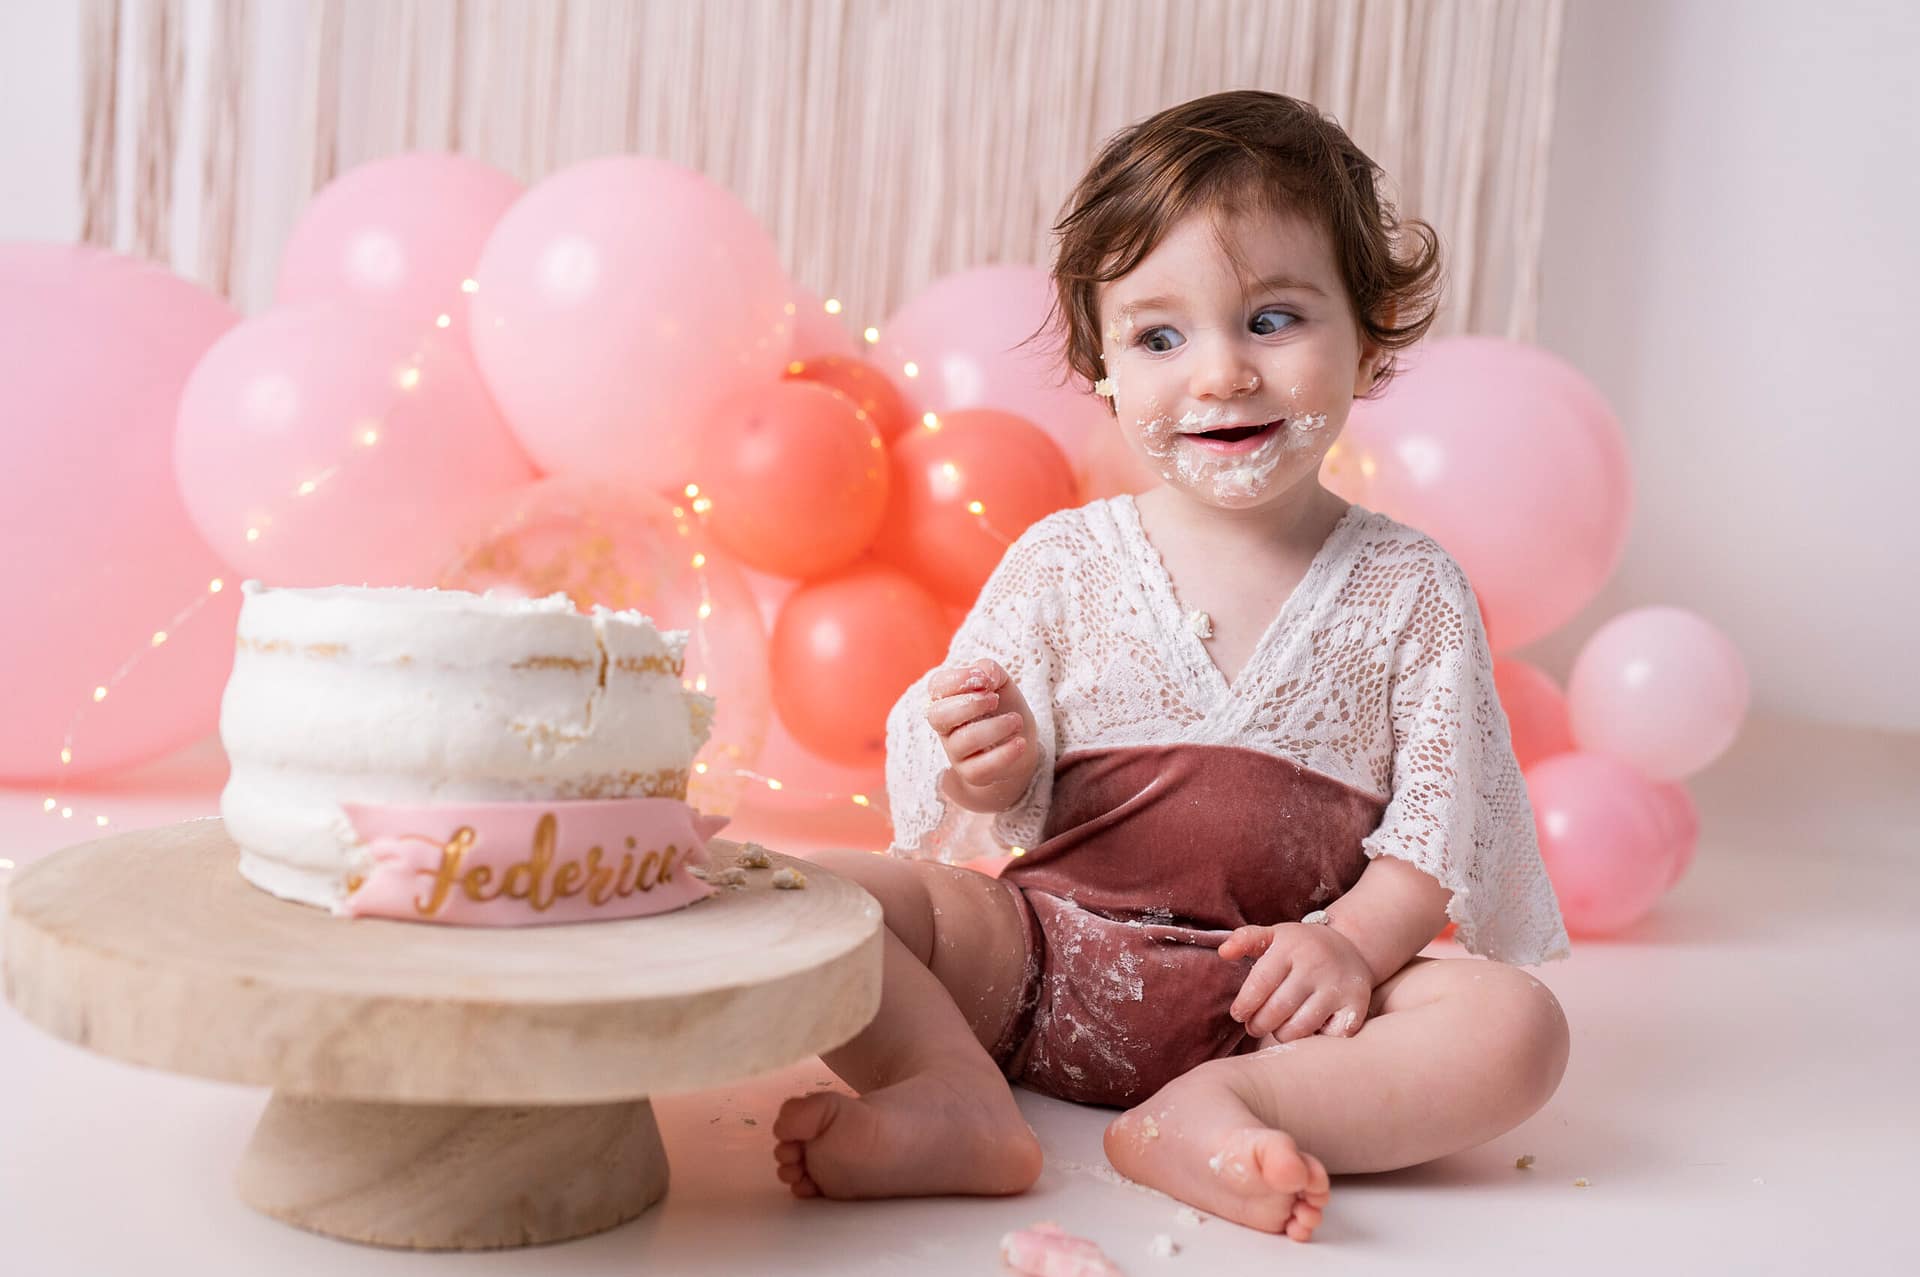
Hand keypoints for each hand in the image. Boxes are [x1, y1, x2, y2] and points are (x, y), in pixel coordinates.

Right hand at [926, 658, 1037, 803]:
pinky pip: (981, 767)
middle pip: (938, 715)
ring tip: (1016, 721)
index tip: (986, 680)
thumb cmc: (1005, 709)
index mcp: (947, 699)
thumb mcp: (1001, 683)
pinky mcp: (972, 773)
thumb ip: (990, 670)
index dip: (958, 680)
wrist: (1021, 743)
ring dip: (994, 727)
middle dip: (969, 704)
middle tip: (995, 700)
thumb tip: (984, 677)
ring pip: (963, 741)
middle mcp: (946, 727)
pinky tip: (1020, 743)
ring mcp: (956, 752)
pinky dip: (1004, 754)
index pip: (937, 686)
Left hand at [1219, 922, 1375, 1042]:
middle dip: (1259, 1024)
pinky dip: (1316, 1040)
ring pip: (1301, 1027)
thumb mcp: (1274, 935)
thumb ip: (1245, 939)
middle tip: (1254, 1027)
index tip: (1239, 1015)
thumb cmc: (1301, 946)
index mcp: (1290, 947)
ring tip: (1277, 1030)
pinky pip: (1330, 1036)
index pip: (1259, 983)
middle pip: (1278, 1009)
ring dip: (1282, 1035)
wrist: (1351, 946)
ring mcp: (1337, 986)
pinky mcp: (1356, 1004)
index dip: (1245, 1005)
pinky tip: (1307, 1032)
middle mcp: (1316, 965)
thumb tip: (1223, 951)